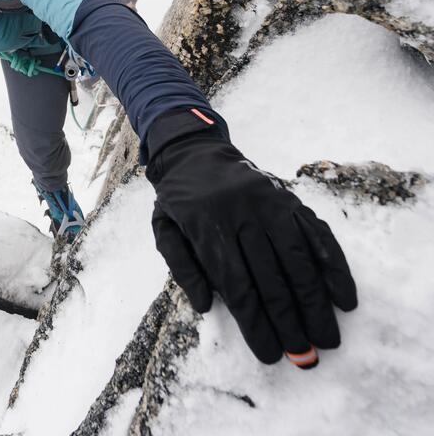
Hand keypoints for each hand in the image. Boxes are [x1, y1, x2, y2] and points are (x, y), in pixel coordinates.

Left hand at [147, 128, 356, 365]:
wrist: (192, 150)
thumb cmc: (179, 200)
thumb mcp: (163, 229)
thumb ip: (181, 268)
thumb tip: (206, 305)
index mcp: (207, 225)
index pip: (237, 284)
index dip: (255, 323)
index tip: (269, 354)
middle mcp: (241, 213)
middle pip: (270, 277)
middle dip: (289, 322)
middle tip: (304, 356)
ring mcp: (268, 203)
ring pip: (298, 258)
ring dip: (316, 302)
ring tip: (327, 338)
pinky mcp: (288, 197)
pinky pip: (316, 233)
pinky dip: (333, 266)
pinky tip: (344, 297)